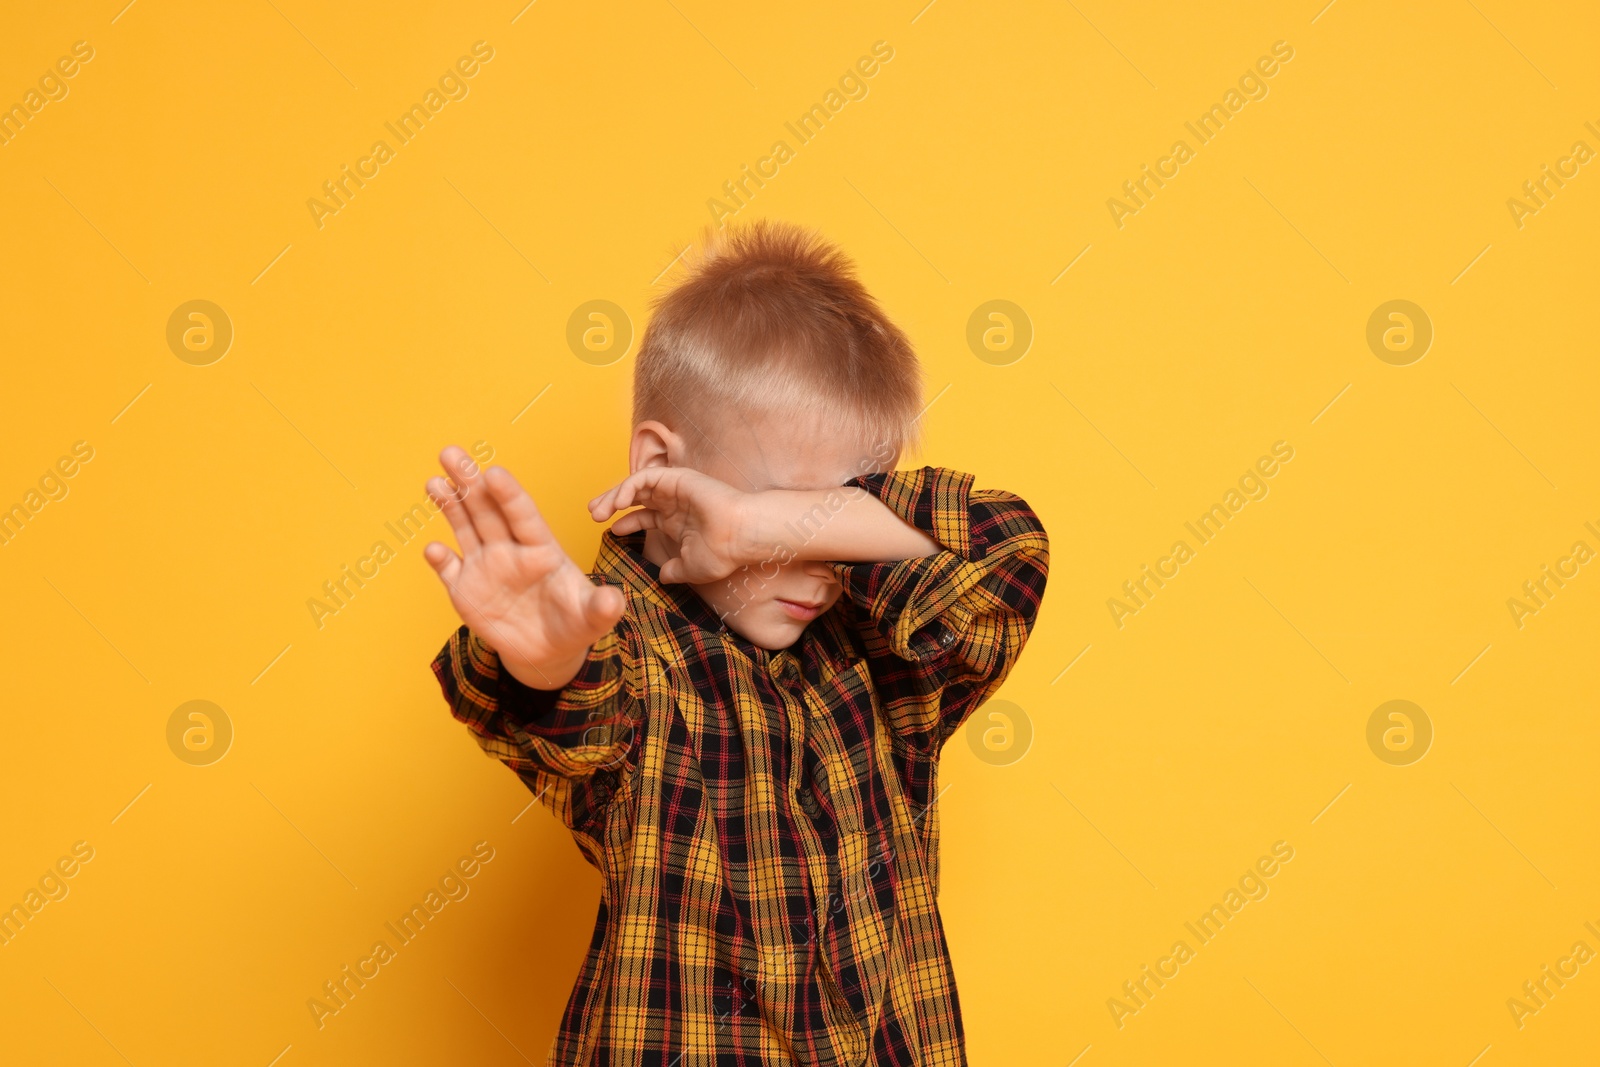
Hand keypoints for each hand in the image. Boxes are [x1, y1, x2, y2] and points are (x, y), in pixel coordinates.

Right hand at [423, 446, 624, 689]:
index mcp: (542, 548)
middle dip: (469, 482)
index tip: (494, 472)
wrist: (549, 651)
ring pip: (465, 528)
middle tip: (451, 454)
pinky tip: (433, 549)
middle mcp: (510, 549)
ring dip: (449, 505)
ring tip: (433, 482)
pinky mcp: (466, 589)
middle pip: (488, 510)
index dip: (509, 495)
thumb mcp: (593, 618)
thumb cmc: (575, 623)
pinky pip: (449, 569)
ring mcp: (486, 566)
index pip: (523, 515)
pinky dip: (439, 559)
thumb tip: (615, 601)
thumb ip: (603, 607)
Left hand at [587, 467, 754, 583]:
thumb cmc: (722, 553)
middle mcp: (674, 502)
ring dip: (614, 495)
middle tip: (593, 514)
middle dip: (611, 504)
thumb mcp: (690, 568)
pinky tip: (619, 503)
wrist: (740, 536)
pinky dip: (628, 487)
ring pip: (636, 485)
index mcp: (677, 521)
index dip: (625, 522)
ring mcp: (675, 488)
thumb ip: (674, 570)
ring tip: (599, 510)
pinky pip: (645, 477)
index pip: (644, 516)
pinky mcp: (677, 477)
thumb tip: (661, 577)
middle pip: (635, 497)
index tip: (611, 531)